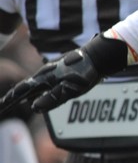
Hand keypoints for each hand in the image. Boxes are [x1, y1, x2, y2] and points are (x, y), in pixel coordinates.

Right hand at [0, 33, 127, 116]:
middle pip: (26, 86)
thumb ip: (52, 98)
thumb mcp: (70, 89)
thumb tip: (33, 107)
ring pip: (36, 84)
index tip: (0, 106)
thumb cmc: (86, 72)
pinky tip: (39, 93)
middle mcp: (46, 72)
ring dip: (26, 93)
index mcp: (45, 77)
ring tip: (18, 101)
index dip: (10, 99)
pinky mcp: (63, 70)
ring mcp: (55, 70)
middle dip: (15, 96)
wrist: (101, 55)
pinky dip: (38, 89)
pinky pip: (46, 82)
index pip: (22, 90)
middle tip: (5, 105)